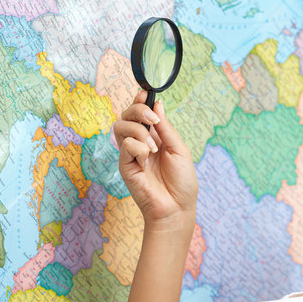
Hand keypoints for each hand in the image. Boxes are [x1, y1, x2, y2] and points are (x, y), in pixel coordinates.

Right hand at [114, 90, 197, 233]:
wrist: (176, 207)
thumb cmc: (181, 181)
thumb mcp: (178, 149)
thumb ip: (165, 128)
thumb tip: (158, 105)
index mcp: (155, 138)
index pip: (140, 114)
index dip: (140, 101)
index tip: (145, 93)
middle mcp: (140, 143)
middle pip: (127, 115)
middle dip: (137, 110)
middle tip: (152, 120)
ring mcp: (131, 154)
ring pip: (121, 126)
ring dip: (138, 130)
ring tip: (153, 147)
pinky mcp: (125, 165)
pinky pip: (124, 145)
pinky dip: (137, 147)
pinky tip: (147, 159)